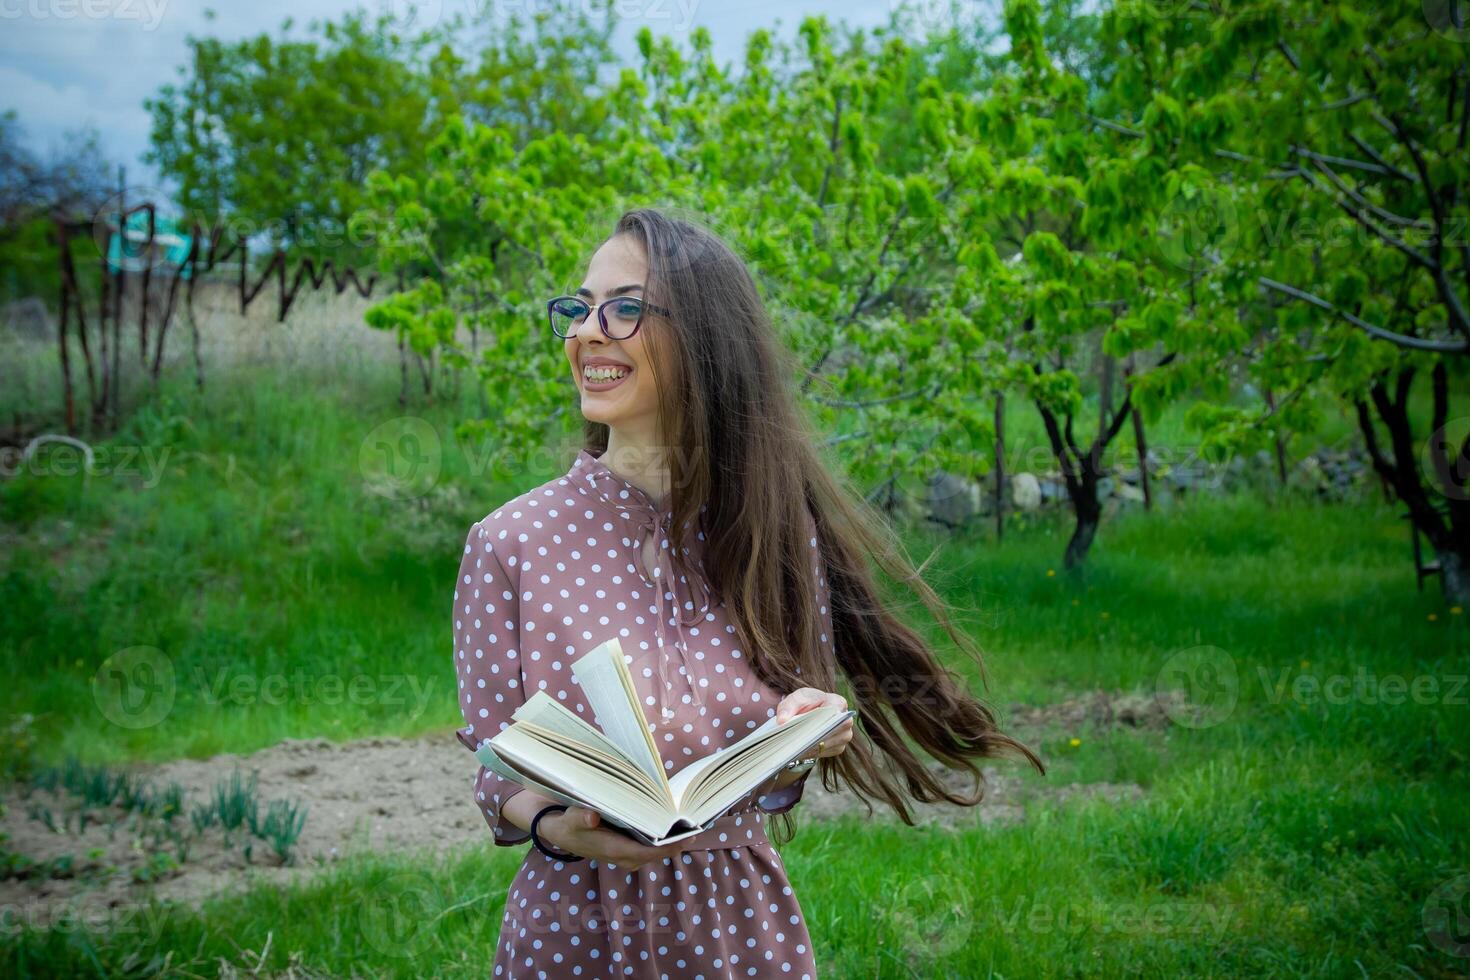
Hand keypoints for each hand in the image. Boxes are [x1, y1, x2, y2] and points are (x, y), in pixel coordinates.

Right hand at [540, 805, 685, 869]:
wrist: (561, 833)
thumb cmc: (567, 825)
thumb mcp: (570, 819)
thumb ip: (580, 818)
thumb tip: (592, 816)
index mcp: (615, 851)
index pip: (650, 853)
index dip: (671, 846)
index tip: (690, 835)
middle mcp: (625, 857)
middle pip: (659, 853)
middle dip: (678, 841)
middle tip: (698, 823)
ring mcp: (628, 855)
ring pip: (658, 850)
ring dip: (673, 839)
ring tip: (692, 821)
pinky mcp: (629, 849)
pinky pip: (653, 846)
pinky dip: (665, 837)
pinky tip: (675, 823)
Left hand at [774, 687, 853, 758]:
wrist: (811, 714)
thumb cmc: (807, 703)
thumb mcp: (796, 698)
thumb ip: (788, 706)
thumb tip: (782, 720)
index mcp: (838, 702)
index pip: (834, 711)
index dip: (818, 718)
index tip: (803, 723)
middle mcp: (846, 720)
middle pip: (830, 730)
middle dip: (810, 734)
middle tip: (792, 739)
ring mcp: (844, 736)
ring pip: (825, 744)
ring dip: (808, 745)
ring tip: (792, 745)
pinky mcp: (838, 748)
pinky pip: (823, 753)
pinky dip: (809, 752)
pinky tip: (798, 750)